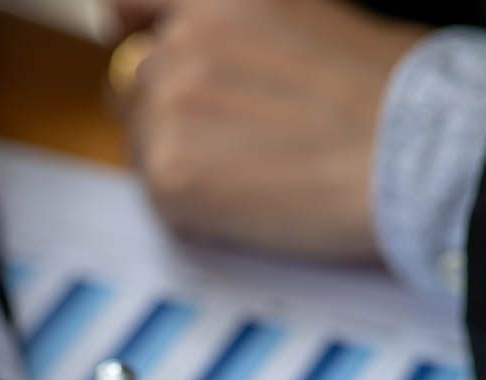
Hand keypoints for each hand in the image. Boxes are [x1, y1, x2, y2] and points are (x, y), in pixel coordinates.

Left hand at [112, 0, 425, 257]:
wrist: (405, 155)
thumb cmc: (377, 94)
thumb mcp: (300, 17)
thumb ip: (234, 33)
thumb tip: (205, 56)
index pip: (127, 9)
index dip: (131, 38)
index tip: (139, 60)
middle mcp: (180, 42)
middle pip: (132, 87)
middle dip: (165, 115)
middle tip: (226, 144)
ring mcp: (167, 109)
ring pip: (142, 145)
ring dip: (178, 162)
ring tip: (248, 173)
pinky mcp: (169, 176)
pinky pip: (156, 198)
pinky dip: (190, 207)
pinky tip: (245, 200)